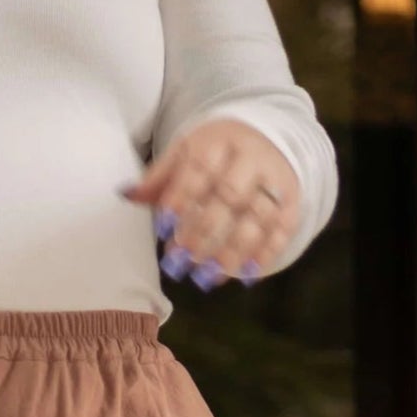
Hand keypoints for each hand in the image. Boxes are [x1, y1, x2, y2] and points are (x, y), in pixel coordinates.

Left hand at [120, 118, 299, 289]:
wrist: (268, 138)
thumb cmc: (215, 154)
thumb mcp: (186, 154)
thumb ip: (159, 177)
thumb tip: (124, 193)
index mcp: (220, 141)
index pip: (199, 169)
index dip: (181, 199)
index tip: (164, 228)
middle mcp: (251, 157)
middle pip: (229, 196)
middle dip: (204, 231)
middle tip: (181, 262)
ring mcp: (275, 179)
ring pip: (256, 217)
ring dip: (231, 251)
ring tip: (207, 278)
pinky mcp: (292, 201)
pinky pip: (282, 230)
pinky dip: (265, 254)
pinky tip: (244, 275)